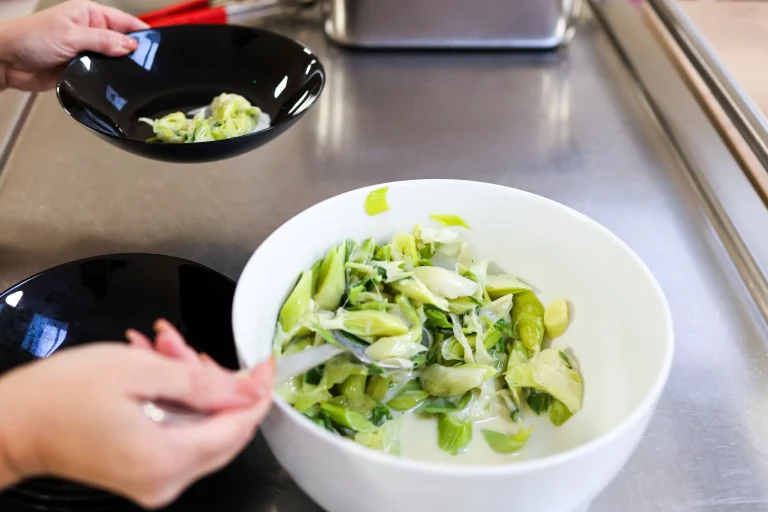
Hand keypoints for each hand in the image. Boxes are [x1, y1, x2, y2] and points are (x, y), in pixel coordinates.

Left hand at [0, 0, 147, 91]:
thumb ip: (103, 41)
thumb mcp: (70, 35)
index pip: (125, 21)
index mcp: (90, 15)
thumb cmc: (30, 38)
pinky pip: (103, 77)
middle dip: (134, 55)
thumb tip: (131, 46)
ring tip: (136, 80)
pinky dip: (109, 82)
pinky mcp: (82, 71)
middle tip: (150, 68)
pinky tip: (119, 87)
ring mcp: (87, 53)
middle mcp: (91, 32)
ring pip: (114, 62)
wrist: (7, 61)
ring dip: (121, 70)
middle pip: (123, 44)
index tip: (158, 47)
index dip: (142, 33)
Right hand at [0, 322, 273, 508]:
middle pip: (225, 432)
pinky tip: (157, 371)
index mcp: (168, 458)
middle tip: (190, 348)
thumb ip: (201, 383)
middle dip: (218, 384)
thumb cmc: (63, 392)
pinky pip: (181, 436)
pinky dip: (177, 402)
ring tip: (163, 351)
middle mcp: (168, 481)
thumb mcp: (139, 371)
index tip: (265, 363)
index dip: (257, 392)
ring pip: (203, 430)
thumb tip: (247, 391)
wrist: (13, 424)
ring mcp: (156, 483)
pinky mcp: (146, 475)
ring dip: (193, 388)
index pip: (239, 427)